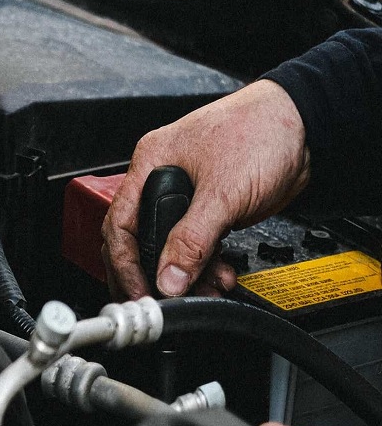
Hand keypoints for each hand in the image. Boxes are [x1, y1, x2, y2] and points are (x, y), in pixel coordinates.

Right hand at [102, 79, 310, 298]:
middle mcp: (161, 178)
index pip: (120, 223)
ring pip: (172, 246)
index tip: (139, 291)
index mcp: (150, 164)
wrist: (306, 126)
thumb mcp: (222, 191)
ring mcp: (187, 195)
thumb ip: (192, 238)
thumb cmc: (260, 131)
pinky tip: (218, 274)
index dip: (124, 263)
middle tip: (162, 299)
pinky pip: (197, 245)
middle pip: (141, 238)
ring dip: (186, 273)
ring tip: (204, 289)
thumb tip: (168, 277)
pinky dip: (206, 264)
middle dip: (153, 273)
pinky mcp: (211, 207)